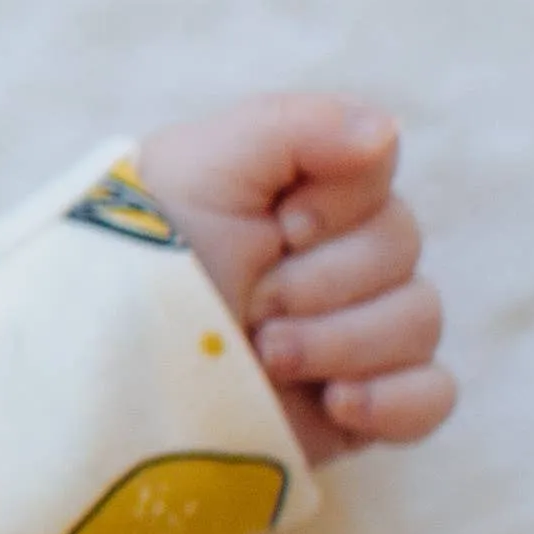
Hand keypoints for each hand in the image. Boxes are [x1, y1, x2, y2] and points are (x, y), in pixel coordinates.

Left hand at [134, 94, 455, 467]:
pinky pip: (432, 397)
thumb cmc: (134, 256)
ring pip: (420, 320)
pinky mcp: (354, 406)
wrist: (100, 371)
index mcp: (294, 193)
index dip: (338, 201)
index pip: (378, 170)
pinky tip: (337, 402)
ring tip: (265, 356)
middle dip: (324, 279)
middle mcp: (328, 258)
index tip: (281, 224)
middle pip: (403, 246)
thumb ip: (292, 127)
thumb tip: (386, 133)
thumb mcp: (196, 168)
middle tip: (254, 302)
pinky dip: (396, 399)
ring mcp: (346, 334)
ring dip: (343, 340)